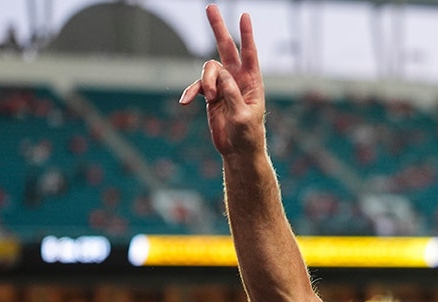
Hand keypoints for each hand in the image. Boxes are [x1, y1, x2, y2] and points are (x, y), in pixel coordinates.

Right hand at [178, 4, 266, 157]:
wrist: (238, 150)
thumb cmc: (248, 135)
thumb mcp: (243, 115)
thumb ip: (232, 94)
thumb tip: (221, 74)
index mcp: (252, 82)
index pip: (250, 53)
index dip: (246, 35)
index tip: (245, 16)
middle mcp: (238, 79)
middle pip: (227, 48)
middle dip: (218, 28)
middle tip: (210, 7)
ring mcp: (223, 86)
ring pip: (208, 69)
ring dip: (206, 82)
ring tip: (211, 98)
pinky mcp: (211, 95)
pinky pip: (197, 86)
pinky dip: (190, 92)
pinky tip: (185, 102)